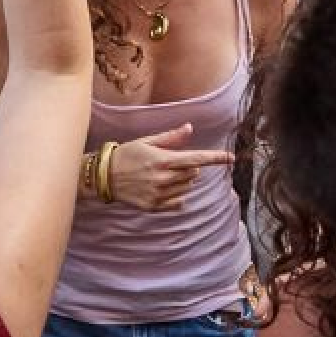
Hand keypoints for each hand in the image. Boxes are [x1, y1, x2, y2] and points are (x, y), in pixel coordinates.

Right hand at [104, 123, 237, 211]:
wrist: (104, 177)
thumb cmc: (127, 154)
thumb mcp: (147, 141)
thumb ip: (171, 138)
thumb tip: (190, 129)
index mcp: (162, 160)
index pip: (196, 159)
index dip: (216, 158)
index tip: (231, 158)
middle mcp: (162, 179)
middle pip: (194, 173)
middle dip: (190, 166)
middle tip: (172, 162)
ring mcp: (159, 195)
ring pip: (187, 187)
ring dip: (183, 180)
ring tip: (163, 174)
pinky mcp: (154, 207)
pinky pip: (179, 202)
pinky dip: (177, 195)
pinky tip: (163, 188)